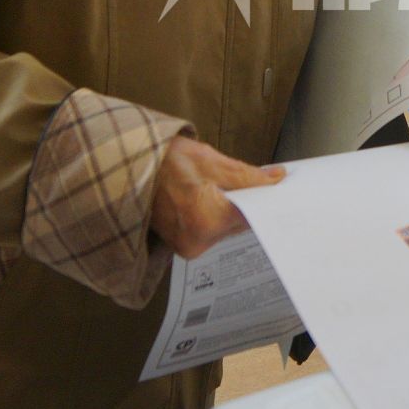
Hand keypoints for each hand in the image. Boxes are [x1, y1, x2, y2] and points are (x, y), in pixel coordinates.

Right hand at [150, 136, 284, 258]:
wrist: (129, 166)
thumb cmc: (165, 161)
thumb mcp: (212, 162)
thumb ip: (249, 177)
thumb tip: (277, 179)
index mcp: (206, 221)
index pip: (252, 216)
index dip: (266, 199)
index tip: (279, 189)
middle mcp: (197, 242)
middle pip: (239, 224)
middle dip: (248, 203)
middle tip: (254, 183)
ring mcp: (187, 247)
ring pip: (226, 228)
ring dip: (231, 210)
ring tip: (223, 188)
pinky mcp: (182, 244)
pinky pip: (212, 231)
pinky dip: (216, 215)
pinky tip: (211, 198)